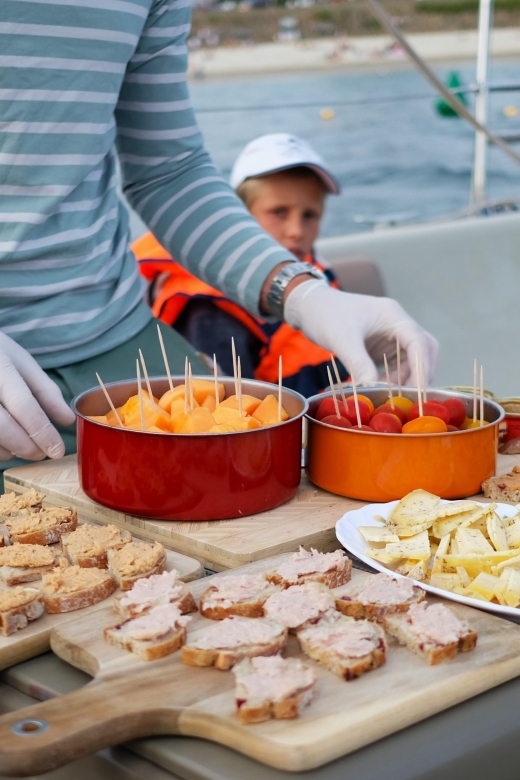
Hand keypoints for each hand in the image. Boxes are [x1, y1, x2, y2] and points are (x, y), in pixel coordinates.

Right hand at [0, 333, 74, 461]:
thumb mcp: (23, 363)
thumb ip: (46, 391)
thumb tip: (67, 420)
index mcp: (2, 368)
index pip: (24, 405)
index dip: (42, 432)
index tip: (57, 449)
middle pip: (3, 426)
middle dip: (27, 446)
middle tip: (43, 454)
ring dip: (10, 450)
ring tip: (27, 449)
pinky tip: (8, 447)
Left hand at [284, 280, 438, 384]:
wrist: (309, 307)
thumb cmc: (325, 315)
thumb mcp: (341, 339)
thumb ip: (358, 363)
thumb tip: (372, 390)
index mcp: (393, 315)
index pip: (418, 342)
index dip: (421, 368)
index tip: (417, 392)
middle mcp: (397, 323)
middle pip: (424, 350)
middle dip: (420, 374)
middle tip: (410, 397)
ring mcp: (391, 334)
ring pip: (412, 360)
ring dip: (405, 378)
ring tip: (388, 394)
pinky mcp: (382, 345)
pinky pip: (397, 364)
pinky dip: (393, 378)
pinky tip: (380, 388)